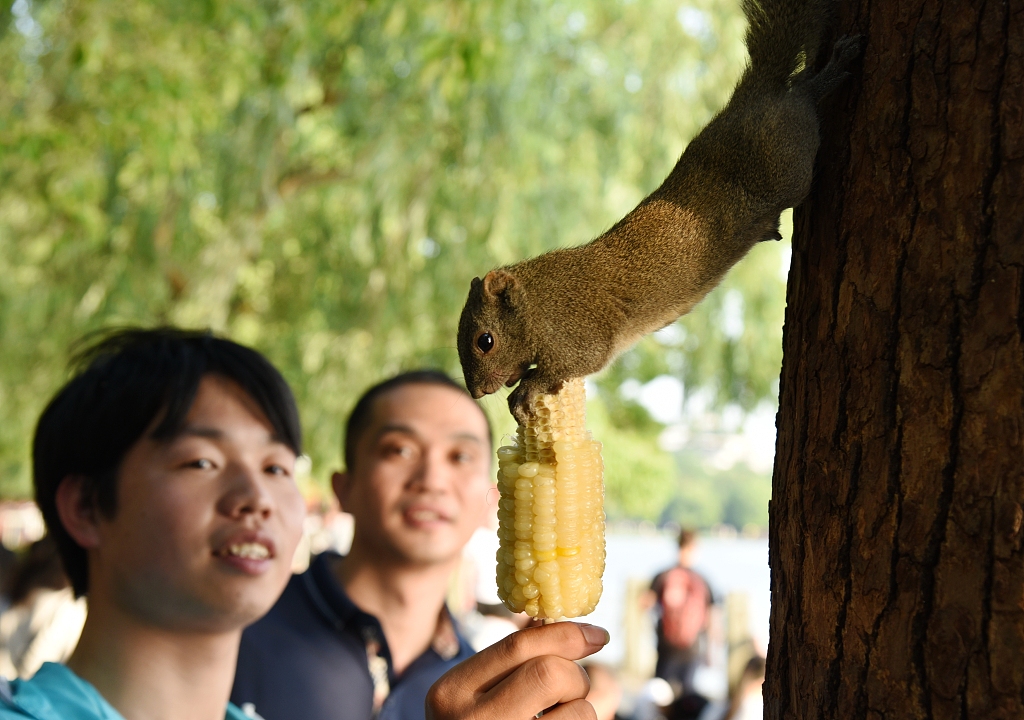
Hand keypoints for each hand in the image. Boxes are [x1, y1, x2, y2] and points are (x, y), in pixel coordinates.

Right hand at [426, 622, 609, 719]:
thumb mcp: (474, 694)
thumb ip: (511, 661)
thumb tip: (570, 628)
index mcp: (451, 692)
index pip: (519, 646)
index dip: (566, 634)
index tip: (597, 634)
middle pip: (551, 673)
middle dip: (574, 677)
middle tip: (568, 692)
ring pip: (579, 713)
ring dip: (582, 712)